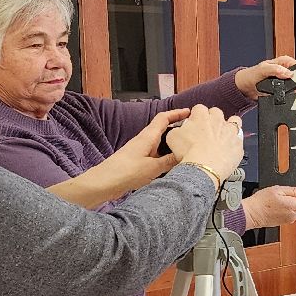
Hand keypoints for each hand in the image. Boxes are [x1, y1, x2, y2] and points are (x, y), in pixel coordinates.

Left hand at [48, 110, 183, 208]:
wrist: (104, 183)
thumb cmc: (126, 172)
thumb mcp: (153, 168)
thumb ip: (169, 161)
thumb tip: (184, 154)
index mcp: (147, 137)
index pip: (163, 118)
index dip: (176, 113)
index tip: (189, 112)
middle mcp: (143, 141)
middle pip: (162, 130)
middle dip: (177, 129)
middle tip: (191, 133)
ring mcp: (139, 151)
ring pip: (159, 143)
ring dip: (171, 144)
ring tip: (186, 150)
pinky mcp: (136, 161)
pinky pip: (155, 154)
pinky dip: (165, 156)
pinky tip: (171, 165)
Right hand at [164, 105, 242, 181]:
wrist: (203, 167)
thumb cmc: (188, 152)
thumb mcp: (172, 137)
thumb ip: (178, 129)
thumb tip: (180, 129)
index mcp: (201, 115)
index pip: (199, 108)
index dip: (196, 116)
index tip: (194, 123)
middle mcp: (218, 120)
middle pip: (216, 112)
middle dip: (212, 119)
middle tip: (207, 130)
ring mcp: (230, 131)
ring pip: (234, 120)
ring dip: (229, 126)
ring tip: (223, 135)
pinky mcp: (238, 144)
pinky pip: (239, 139)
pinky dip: (234, 142)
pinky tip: (229, 149)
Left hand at [236, 56, 295, 98]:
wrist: (245, 88)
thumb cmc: (252, 75)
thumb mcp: (262, 69)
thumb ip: (275, 69)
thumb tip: (289, 73)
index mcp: (281, 62)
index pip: (295, 63)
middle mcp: (284, 71)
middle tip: (295, 85)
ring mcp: (283, 81)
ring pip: (295, 85)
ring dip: (293, 89)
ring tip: (288, 90)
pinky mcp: (282, 90)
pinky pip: (289, 93)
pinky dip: (288, 95)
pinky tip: (284, 95)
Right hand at [242, 185, 295, 228]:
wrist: (250, 213)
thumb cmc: (262, 202)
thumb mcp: (279, 189)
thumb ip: (295, 190)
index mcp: (295, 207)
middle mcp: (294, 216)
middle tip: (284, 194)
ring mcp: (289, 220)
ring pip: (295, 209)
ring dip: (290, 204)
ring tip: (277, 200)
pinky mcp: (283, 222)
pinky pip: (288, 213)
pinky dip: (284, 208)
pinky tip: (275, 206)